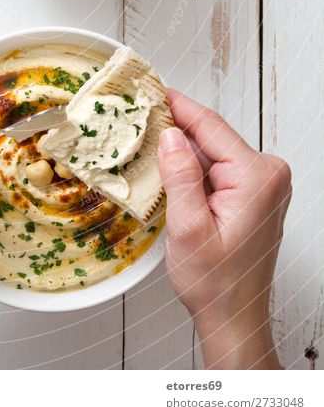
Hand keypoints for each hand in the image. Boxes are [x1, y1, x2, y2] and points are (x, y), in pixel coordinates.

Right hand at [158, 90, 290, 369]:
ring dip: (180, 151)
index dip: (178, 105)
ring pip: (211, 152)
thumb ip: (181, 177)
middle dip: (174, 129)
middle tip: (138, 118)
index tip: (153, 88)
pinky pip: (217, 168)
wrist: (234, 318)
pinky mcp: (253, 193)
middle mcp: (268, 174)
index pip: (211, 127)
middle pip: (211, 137)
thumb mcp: (189, 230)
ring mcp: (263, 183)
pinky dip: (192, 168)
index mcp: (258, 177)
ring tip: (145, 144)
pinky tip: (167, 170)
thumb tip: (171, 135)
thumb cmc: (217, 285)